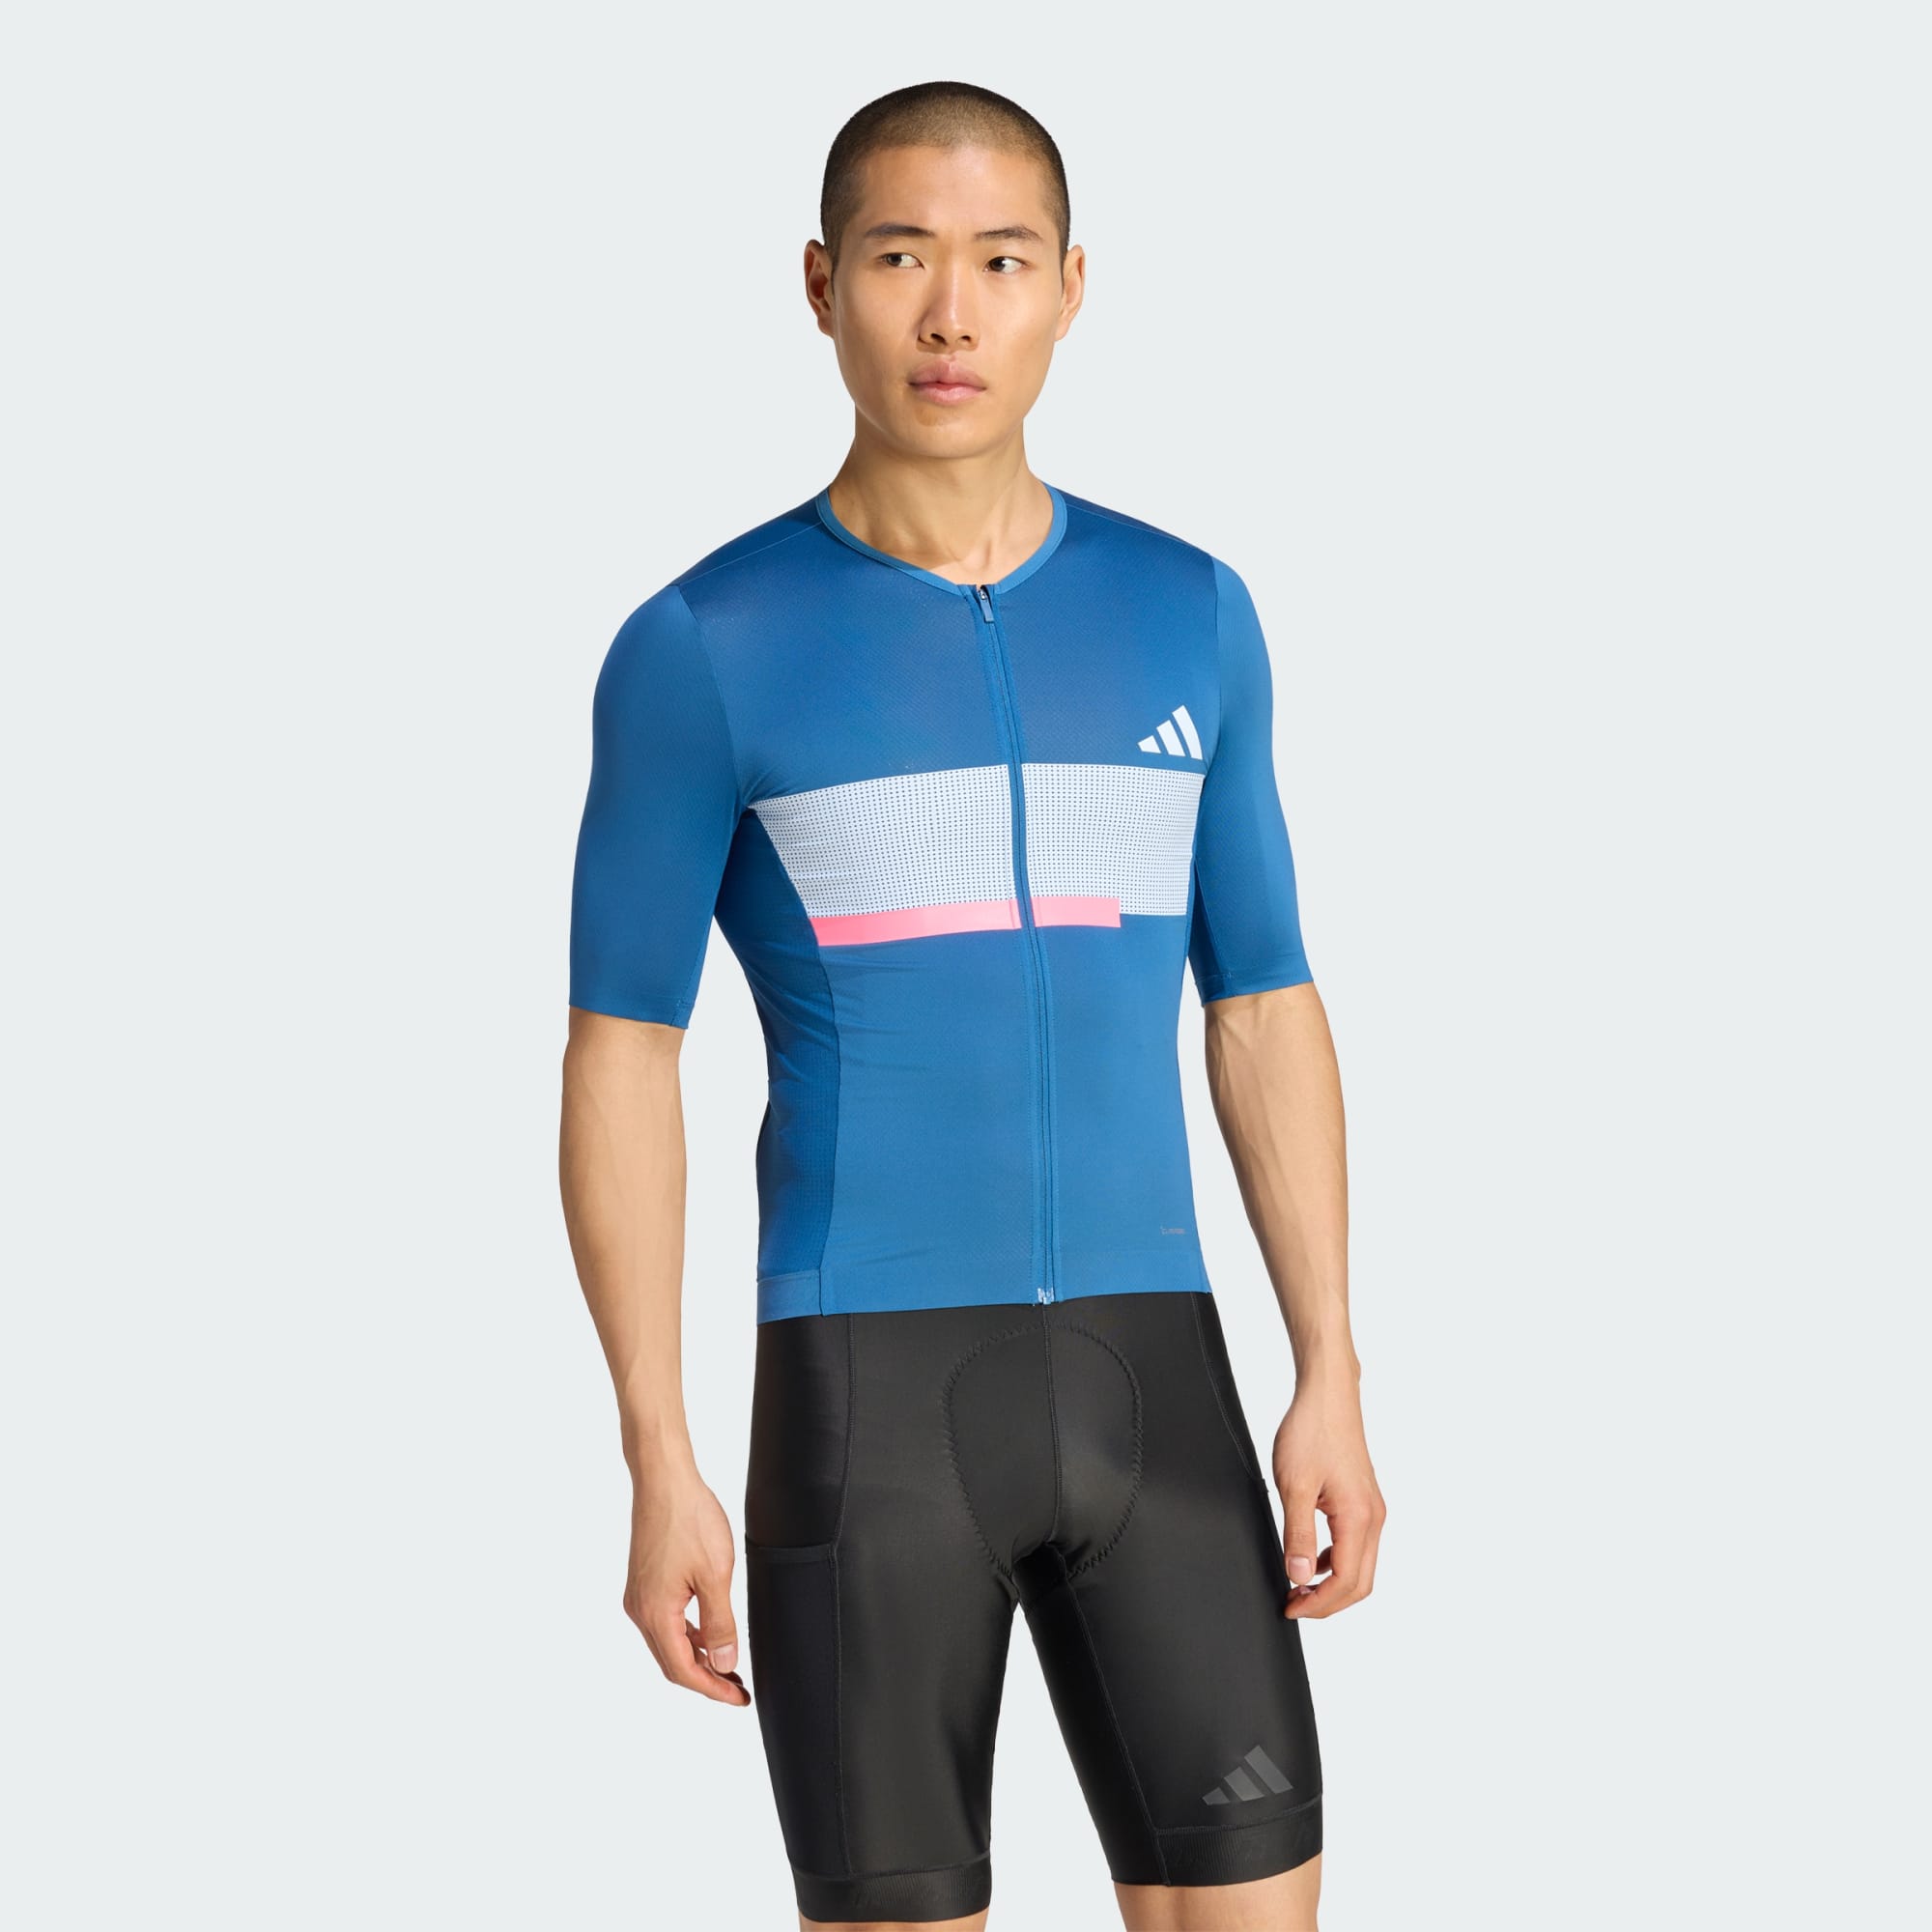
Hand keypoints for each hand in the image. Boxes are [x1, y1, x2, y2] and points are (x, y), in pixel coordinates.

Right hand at [623, 1464, 750, 1704]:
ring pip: (668, 1642)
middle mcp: (640, 1611)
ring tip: (728, 1664)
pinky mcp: (644, 1582)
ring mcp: (639, 1596)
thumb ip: (721, 1624)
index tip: (739, 1698)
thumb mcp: (716, 1575)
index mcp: (655, 1615)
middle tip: (737, 1687)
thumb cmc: (689, 1520)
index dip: (713, 1689)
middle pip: (672, 1662)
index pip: (683, 1671)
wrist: (664, 1480)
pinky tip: (710, 1631)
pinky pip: (666, 1621)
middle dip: (706, 1679)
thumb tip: (724, 1664)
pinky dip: (688, 1633)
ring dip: (697, 1657)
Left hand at [1272, 1381, 1385, 1618]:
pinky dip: (1336, 1562)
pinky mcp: (1365, 1500)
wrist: (1328, 1395)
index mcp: (1359, 1517)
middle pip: (1360, 1583)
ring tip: (1298, 1585)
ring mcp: (1372, 1509)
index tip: (1289, 1606)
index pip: (1346, 1582)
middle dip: (1328, 1603)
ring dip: (1332, 1584)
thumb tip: (1298, 1576)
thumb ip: (1297, 1535)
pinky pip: (1356, 1545)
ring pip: (1360, 1566)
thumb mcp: (1294, 1486)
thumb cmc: (1311, 1431)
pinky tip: (1311, 1558)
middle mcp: (1373, 1517)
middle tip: (1294, 1604)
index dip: (1317, 1604)